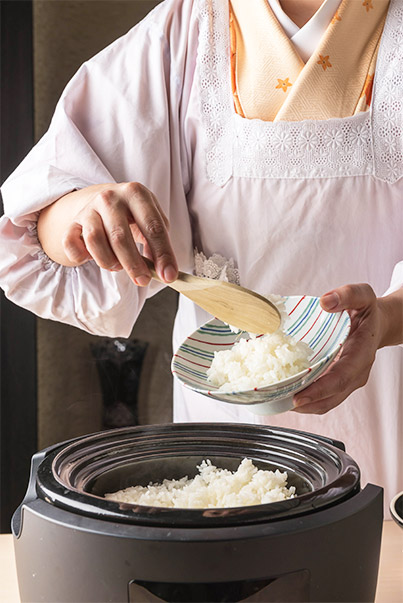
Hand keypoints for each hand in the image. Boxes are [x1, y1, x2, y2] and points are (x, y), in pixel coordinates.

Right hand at [38, 182, 177, 285]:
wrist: (104, 201)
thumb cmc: (134, 216)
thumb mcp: (151, 223)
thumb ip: (158, 245)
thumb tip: (164, 272)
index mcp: (136, 193)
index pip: (152, 227)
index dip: (162, 254)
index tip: (168, 276)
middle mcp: (110, 197)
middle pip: (120, 236)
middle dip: (134, 264)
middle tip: (143, 280)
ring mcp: (88, 209)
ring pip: (95, 240)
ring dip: (108, 261)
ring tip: (117, 266)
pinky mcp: (72, 222)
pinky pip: (71, 244)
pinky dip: (80, 257)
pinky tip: (91, 258)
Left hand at [292, 284, 389, 414]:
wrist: (376, 324)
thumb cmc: (367, 311)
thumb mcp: (362, 296)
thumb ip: (347, 295)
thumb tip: (326, 302)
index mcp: (362, 354)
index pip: (341, 378)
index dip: (319, 390)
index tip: (299, 397)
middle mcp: (356, 373)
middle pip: (331, 397)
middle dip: (306, 403)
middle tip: (279, 401)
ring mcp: (347, 380)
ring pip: (326, 402)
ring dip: (304, 406)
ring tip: (278, 400)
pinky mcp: (338, 382)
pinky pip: (322, 397)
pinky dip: (305, 399)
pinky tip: (286, 393)